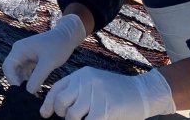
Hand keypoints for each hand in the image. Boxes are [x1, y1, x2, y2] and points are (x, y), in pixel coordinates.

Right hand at [3, 14, 85, 94]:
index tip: (22, 92)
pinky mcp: (31, 60)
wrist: (67, 37)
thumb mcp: (48, 63)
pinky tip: (36, 90)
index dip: (12, 80)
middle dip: (18, 83)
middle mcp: (19, 52)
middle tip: (28, 96)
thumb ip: (37, 78)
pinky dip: (30, 81)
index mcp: (19, 49)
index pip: (8, 67)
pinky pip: (26, 73)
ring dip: (25, 84)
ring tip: (33, 95)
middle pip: (12, 71)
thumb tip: (28, 92)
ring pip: (19, 73)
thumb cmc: (58, 46)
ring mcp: (25, 56)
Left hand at [43, 68, 174, 119]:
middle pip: (61, 102)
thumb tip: (56, 106)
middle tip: (70, 118)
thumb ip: (77, 89)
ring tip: (87, 118)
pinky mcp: (105, 109)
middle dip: (62, 114)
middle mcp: (86, 82)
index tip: (45, 114)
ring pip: (72, 116)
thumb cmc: (117, 91)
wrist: (144, 92)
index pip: (56, 88)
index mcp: (82, 74)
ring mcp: (96, 95)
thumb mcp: (95, 82)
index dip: (48, 103)